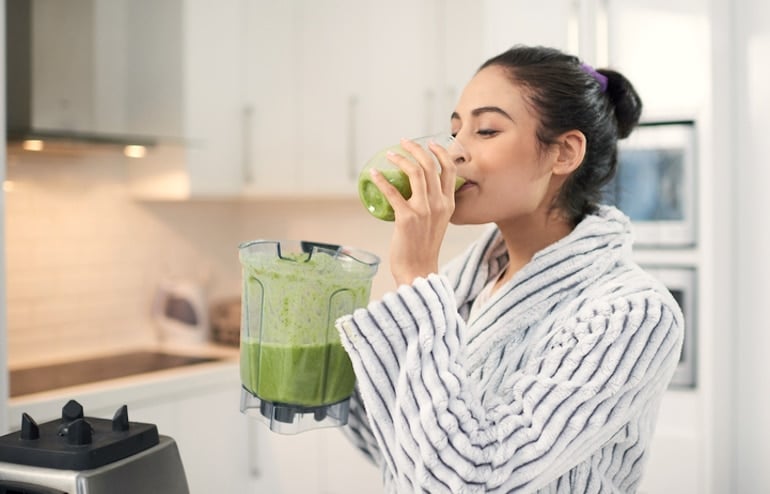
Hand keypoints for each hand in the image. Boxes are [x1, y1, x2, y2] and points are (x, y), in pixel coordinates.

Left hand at [368, 138, 458, 284]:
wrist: (419, 271)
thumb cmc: (424, 248)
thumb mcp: (437, 223)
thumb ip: (433, 206)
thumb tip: (417, 191)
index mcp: (449, 204)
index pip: (450, 169)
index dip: (440, 152)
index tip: (428, 143)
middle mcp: (439, 204)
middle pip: (430, 165)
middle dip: (416, 149)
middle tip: (404, 142)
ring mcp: (424, 211)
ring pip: (415, 173)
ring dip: (401, 159)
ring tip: (390, 155)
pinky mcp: (406, 218)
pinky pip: (392, 193)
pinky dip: (381, 181)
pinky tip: (373, 175)